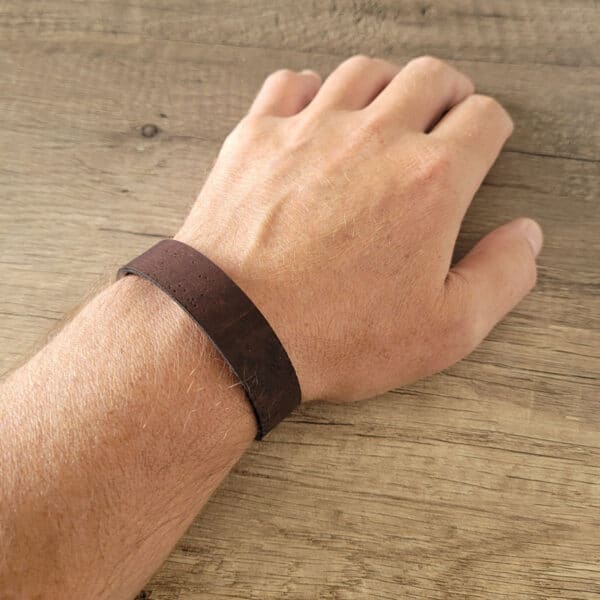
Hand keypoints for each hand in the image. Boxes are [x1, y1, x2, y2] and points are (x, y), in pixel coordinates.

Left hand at [176, 55, 541, 403]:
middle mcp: (374, 138)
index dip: (490, 127)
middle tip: (441, 118)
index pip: (483, 118)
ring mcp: (310, 130)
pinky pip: (291, 82)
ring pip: (364, 70)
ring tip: (383, 114)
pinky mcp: (257, 137)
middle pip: (429, 77)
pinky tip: (315, 117)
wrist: (234, 331)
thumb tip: (525, 236)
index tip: (482, 141)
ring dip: (385, 86)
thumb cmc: (333, 334)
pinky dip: (311, 90)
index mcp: (430, 180)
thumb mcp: (444, 330)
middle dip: (447, 94)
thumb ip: (502, 277)